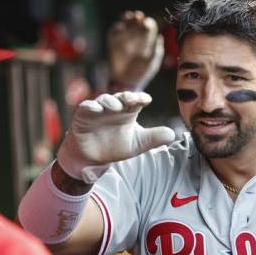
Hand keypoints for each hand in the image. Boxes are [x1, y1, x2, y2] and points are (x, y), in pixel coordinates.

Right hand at [56, 91, 175, 182]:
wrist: (92, 159)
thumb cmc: (115, 147)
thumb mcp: (137, 144)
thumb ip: (153, 138)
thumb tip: (172, 134)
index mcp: (128, 111)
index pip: (136, 100)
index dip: (141, 98)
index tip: (146, 100)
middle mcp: (114, 107)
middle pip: (121, 96)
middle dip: (126, 96)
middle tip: (131, 99)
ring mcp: (98, 109)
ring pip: (104, 99)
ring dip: (110, 100)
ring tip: (115, 106)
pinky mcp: (83, 115)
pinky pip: (86, 107)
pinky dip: (90, 106)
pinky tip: (95, 108)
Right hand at [107, 10, 163, 89]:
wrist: (127, 83)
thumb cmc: (142, 74)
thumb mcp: (153, 63)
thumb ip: (157, 50)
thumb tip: (159, 36)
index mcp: (146, 41)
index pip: (147, 27)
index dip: (147, 23)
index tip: (147, 22)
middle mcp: (135, 38)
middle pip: (136, 22)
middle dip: (137, 18)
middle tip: (138, 17)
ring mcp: (123, 40)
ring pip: (125, 24)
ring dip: (127, 18)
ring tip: (129, 17)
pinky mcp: (113, 43)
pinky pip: (114, 32)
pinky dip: (117, 27)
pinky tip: (122, 28)